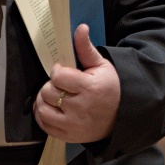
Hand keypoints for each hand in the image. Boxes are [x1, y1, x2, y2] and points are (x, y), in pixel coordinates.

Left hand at [34, 26, 120, 144]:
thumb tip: (80, 28)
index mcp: (89, 88)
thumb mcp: (102, 66)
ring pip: (42, 109)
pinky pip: (44, 125)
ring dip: (43, 100)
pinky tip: (50, 108)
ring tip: (53, 96)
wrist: (122, 117)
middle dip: (51, 85)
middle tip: (60, 85)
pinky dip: (42, 115)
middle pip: (48, 92)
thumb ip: (86, 48)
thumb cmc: (111, 89)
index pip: (58, 76)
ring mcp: (73, 125)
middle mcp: (80, 108)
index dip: (57, 71)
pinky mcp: (69, 136)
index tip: (63, 71)